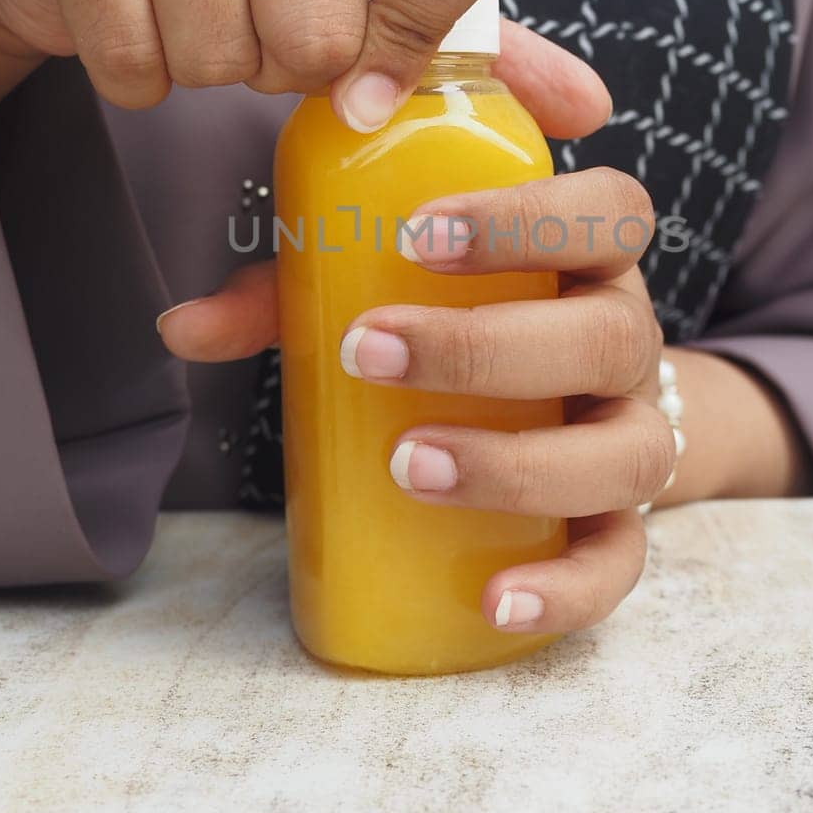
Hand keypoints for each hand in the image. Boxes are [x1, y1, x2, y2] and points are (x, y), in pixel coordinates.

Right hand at [0, 0, 517, 122]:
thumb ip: (462, 37)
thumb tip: (590, 106)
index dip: (423, 35)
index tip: (372, 80)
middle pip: (321, 33)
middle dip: (282, 69)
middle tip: (253, 26)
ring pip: (222, 51)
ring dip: (206, 70)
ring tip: (191, 13)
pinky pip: (132, 56)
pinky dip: (135, 76)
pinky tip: (134, 20)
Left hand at [162, 53, 673, 636]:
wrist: (571, 409)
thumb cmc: (462, 324)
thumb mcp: (387, 287)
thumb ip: (295, 294)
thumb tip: (180, 327)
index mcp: (585, 260)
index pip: (606, 210)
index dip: (526, 216)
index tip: (415, 235)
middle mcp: (625, 341)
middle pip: (611, 333)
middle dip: (484, 345)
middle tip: (369, 351)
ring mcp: (632, 434)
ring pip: (625, 453)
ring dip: (517, 464)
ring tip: (408, 466)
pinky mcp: (623, 524)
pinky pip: (622, 562)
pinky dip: (566, 587)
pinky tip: (495, 602)